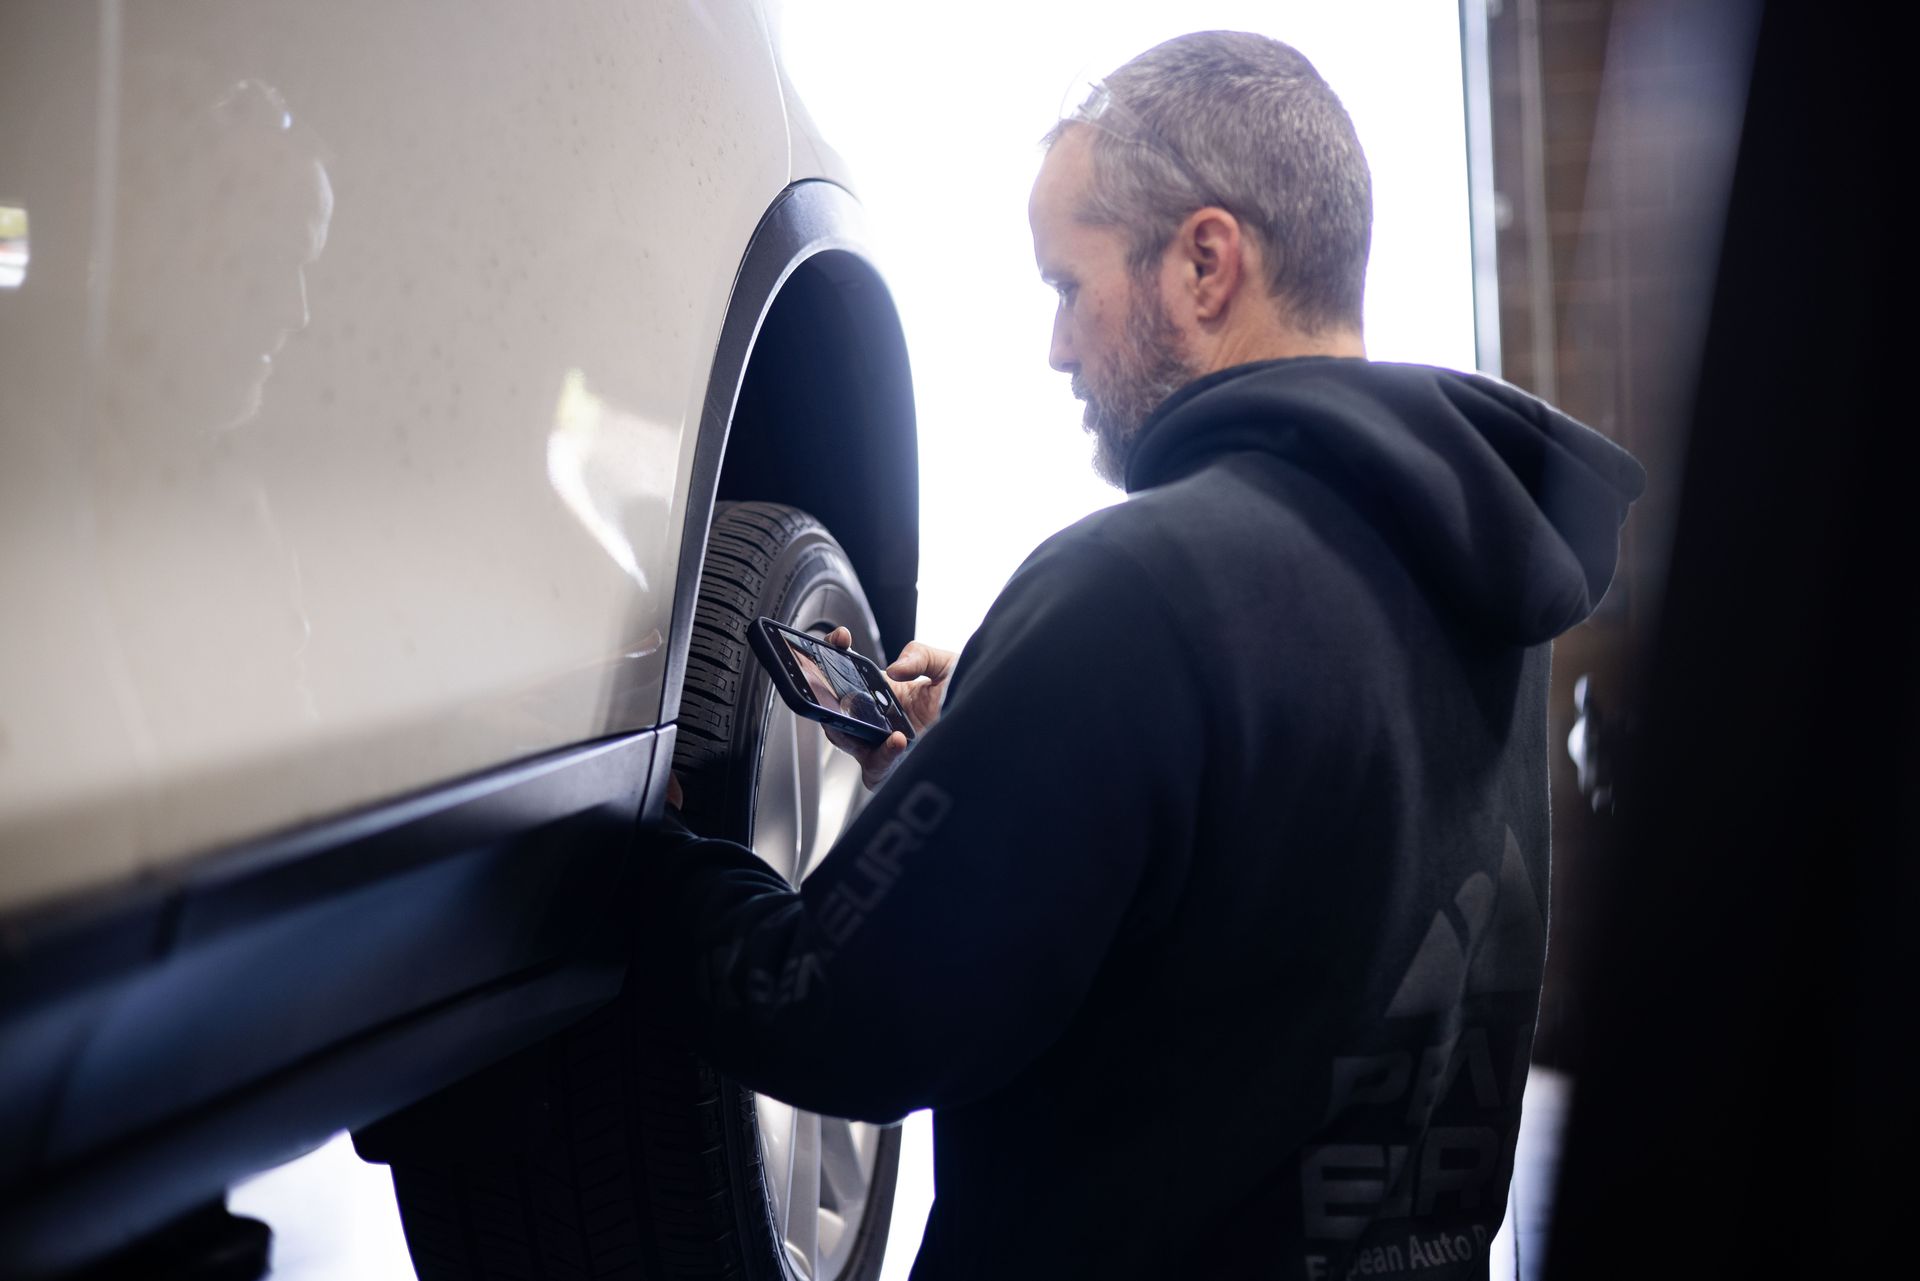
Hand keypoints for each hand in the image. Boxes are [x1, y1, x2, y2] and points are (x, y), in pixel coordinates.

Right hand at [820, 627, 957, 789]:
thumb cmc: (972, 699)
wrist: (995, 730)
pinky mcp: (893, 771)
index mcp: (887, 692)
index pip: (851, 672)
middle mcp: (881, 719)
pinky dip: (883, 754)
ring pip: (848, 740)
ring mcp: (884, 745)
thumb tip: (894, 669)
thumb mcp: (948, 666)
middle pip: (838, 710)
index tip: (841, 638)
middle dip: (828, 694)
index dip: (838, 654)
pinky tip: (898, 741)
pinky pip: (875, 767)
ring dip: (853, 727)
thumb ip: (920, 655)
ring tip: (872, 713)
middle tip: (834, 679)